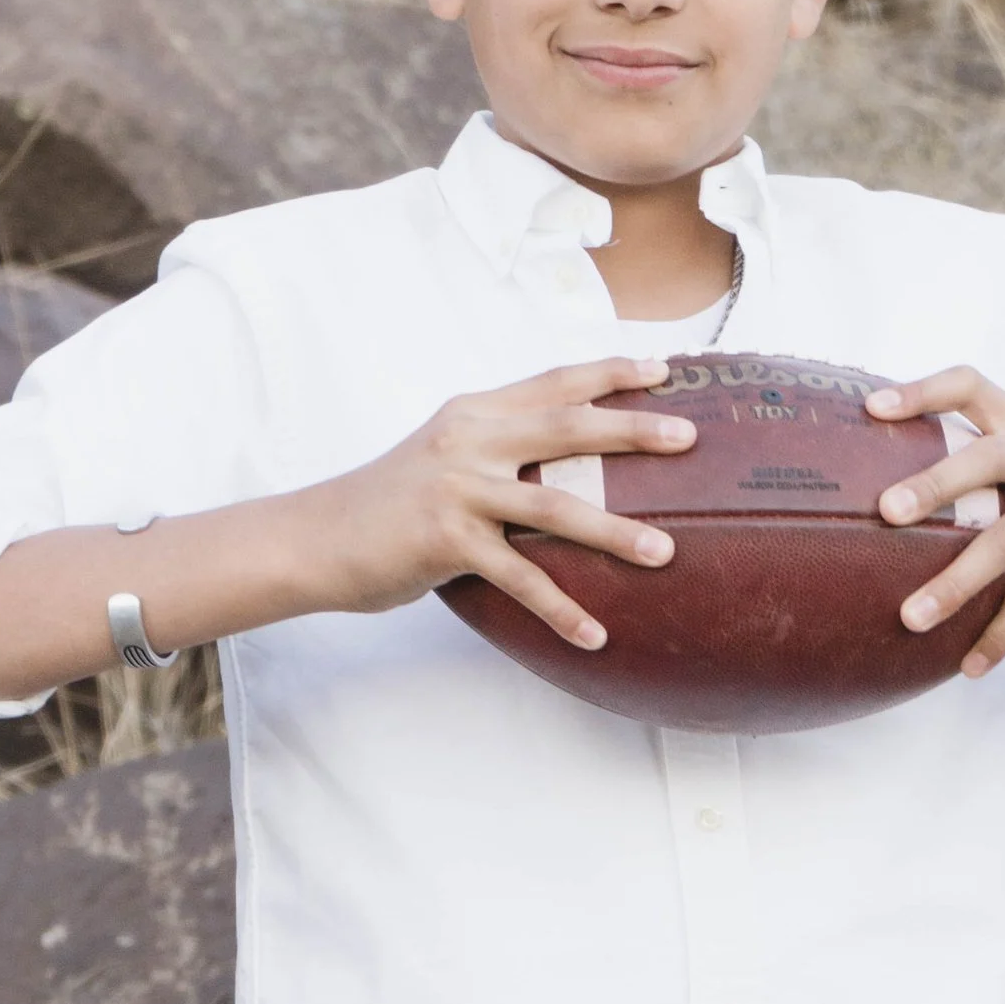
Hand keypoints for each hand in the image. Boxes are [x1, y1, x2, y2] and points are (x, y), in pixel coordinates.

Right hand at [319, 359, 695, 651]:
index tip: (664, 369)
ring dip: (614, 532)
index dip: (610, 372)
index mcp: (474, 414)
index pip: (553, 383)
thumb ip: (496, 448)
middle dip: (632, 430)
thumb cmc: (388, 502)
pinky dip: (560, 609)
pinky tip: (595, 635)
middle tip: (687, 437)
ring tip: (665, 551)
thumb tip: (562, 463)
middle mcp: (469, 441)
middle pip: (566, 428)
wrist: (317, 538)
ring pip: (553, 507)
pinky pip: (519, 578)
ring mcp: (457, 491)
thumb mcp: (442, 456)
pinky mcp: (446, 541)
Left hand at [866, 367, 1004, 679]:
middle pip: (984, 460)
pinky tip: (968, 666)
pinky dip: (998, 634)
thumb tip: (872, 489)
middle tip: (887, 511)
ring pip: (1002, 543)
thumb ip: (973, 456)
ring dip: (954, 585)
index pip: (968, 385)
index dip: (921, 392)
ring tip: (910, 618)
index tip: (871, 409)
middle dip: (935, 485)